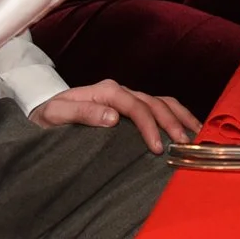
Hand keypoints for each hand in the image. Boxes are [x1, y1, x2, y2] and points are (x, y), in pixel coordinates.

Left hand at [30, 79, 201, 151]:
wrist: (44, 108)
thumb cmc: (49, 114)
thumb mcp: (56, 115)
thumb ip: (82, 114)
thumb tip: (112, 117)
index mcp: (105, 92)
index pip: (135, 106)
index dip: (148, 125)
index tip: (156, 147)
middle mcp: (120, 91)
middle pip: (154, 103)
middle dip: (171, 123)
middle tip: (183, 144)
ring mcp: (128, 96)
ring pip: (162, 101)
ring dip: (180, 117)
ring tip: (195, 135)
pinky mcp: (131, 104)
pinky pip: (160, 105)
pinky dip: (177, 115)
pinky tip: (188, 127)